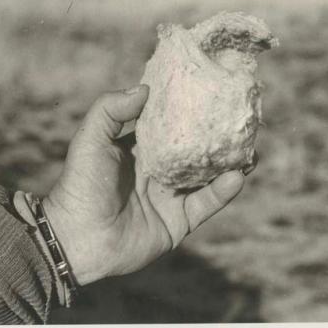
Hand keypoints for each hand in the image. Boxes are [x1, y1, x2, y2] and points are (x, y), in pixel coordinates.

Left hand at [40, 85, 244, 284]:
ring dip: (228, 163)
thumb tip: (144, 88)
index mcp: (138, 151)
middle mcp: (157, 171)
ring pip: (206, 176)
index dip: (186, 112)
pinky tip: (238, 175)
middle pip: (192, 150)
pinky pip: (206, 204)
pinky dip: (223, 191)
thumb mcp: (90, 138)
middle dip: (214, 136)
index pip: (168, 126)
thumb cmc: (81, 184)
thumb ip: (111, 109)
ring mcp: (169, 196)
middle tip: (237, 119)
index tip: (207, 93)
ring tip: (249, 146)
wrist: (78, 238)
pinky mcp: (178, 222)